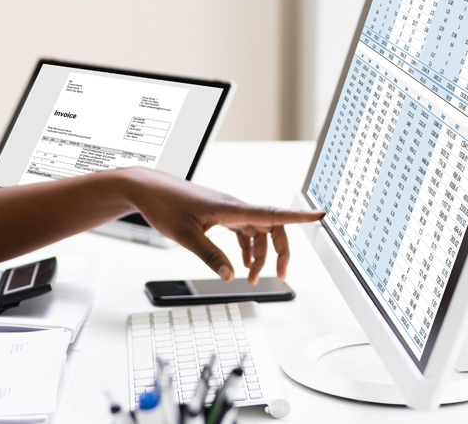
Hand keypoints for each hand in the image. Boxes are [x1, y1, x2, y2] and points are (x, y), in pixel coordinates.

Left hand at [123, 168, 324, 283]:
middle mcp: (234, 206)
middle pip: (272, 226)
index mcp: (231, 208)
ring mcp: (228, 209)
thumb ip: (210, 256)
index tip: (321, 215)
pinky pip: (244, 230)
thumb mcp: (184, 235)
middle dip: (280, 251)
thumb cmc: (163, 204)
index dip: (299, 216)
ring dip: (260, 254)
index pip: (273, 213)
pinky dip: (247, 247)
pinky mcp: (220, 213)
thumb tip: (231, 275)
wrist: (146, 188)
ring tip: (252, 278)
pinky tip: (241, 263)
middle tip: (280, 276)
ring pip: (258, 231)